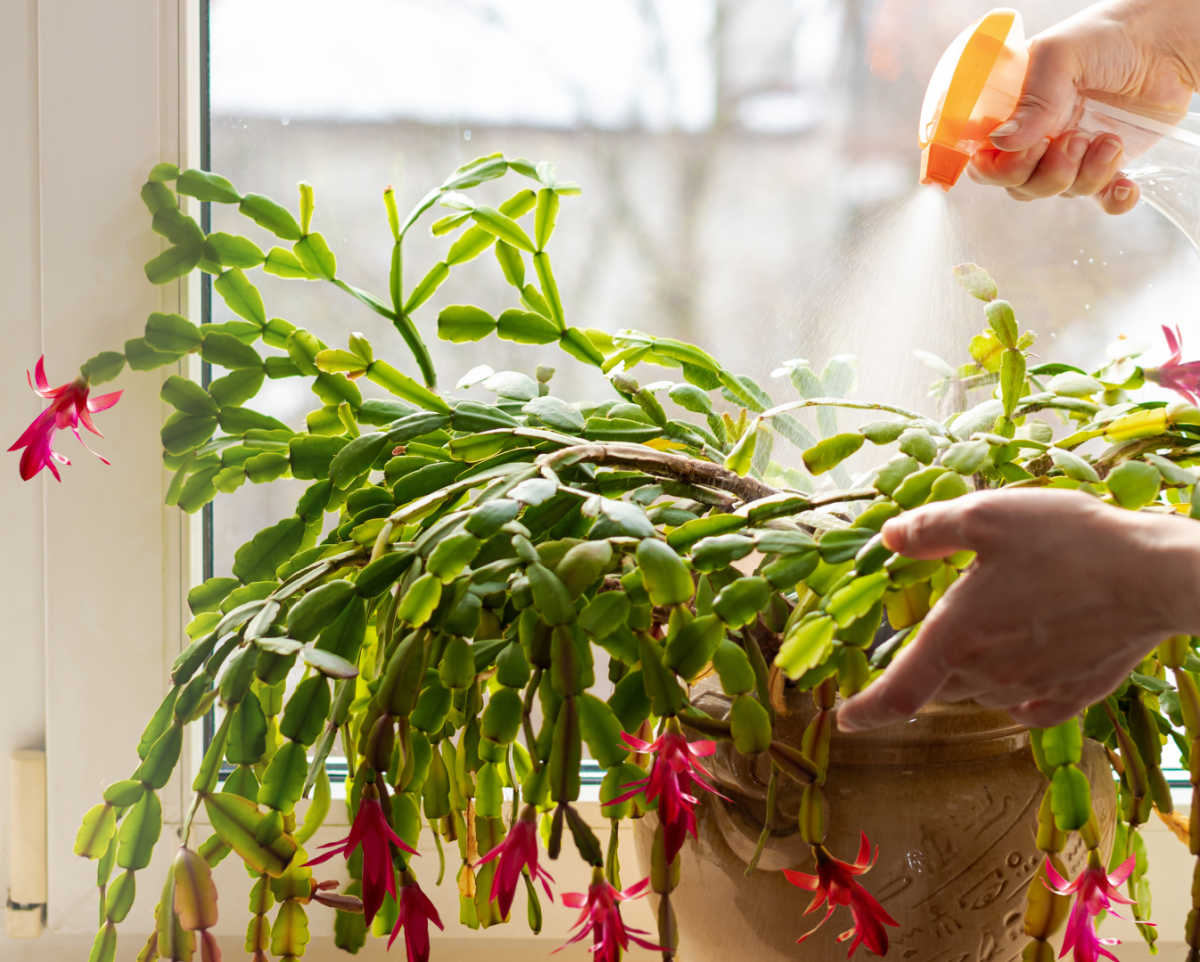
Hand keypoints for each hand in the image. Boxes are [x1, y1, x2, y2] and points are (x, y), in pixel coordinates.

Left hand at [836, 489, 1199, 730]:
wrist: (1154, 576)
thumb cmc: (1067, 541)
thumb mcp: (986, 516)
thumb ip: (930, 529)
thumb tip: (889, 538)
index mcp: (957, 636)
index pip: (898, 692)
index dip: (866, 711)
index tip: (844, 718)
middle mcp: (989, 673)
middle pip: (939, 690)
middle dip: (923, 674)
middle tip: (924, 645)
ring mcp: (1034, 688)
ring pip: (982, 696)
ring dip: (969, 677)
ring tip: (983, 638)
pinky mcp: (1075, 694)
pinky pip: (1030, 707)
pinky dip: (1015, 695)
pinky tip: (1023, 675)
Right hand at [969, 0, 1198, 211]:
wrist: (1169, 40)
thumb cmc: (1111, 36)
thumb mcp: (1061, 55)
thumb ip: (1033, 99)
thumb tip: (1003, 143)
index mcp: (1015, 112)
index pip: (985, 160)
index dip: (998, 168)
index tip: (1026, 150)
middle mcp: (1037, 137)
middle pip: (1019, 186)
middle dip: (1047, 173)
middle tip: (1074, 139)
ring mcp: (1072, 153)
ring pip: (1059, 193)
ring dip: (1086, 175)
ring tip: (1108, 139)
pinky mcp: (1107, 165)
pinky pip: (1101, 201)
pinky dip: (1113, 200)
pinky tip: (1125, 183)